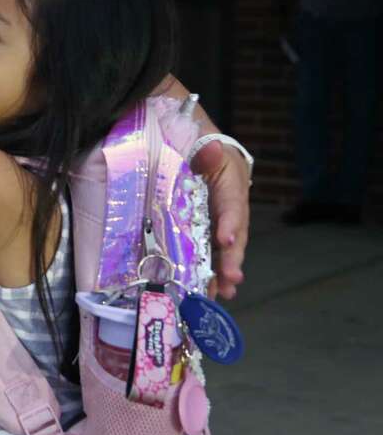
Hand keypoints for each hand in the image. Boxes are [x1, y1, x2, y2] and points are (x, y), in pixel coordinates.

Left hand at [191, 141, 250, 299]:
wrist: (200, 147)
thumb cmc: (202, 146)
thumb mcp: (204, 142)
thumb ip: (207, 149)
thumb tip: (211, 151)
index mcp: (230, 183)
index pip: (231, 205)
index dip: (230, 223)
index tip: (226, 239)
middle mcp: (230, 206)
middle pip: (234, 235)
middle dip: (231, 258)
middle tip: (230, 278)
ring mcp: (220, 220)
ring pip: (226, 249)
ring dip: (224, 272)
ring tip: (223, 292)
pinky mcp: (207, 229)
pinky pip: (211, 251)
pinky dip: (212, 270)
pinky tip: (209, 289)